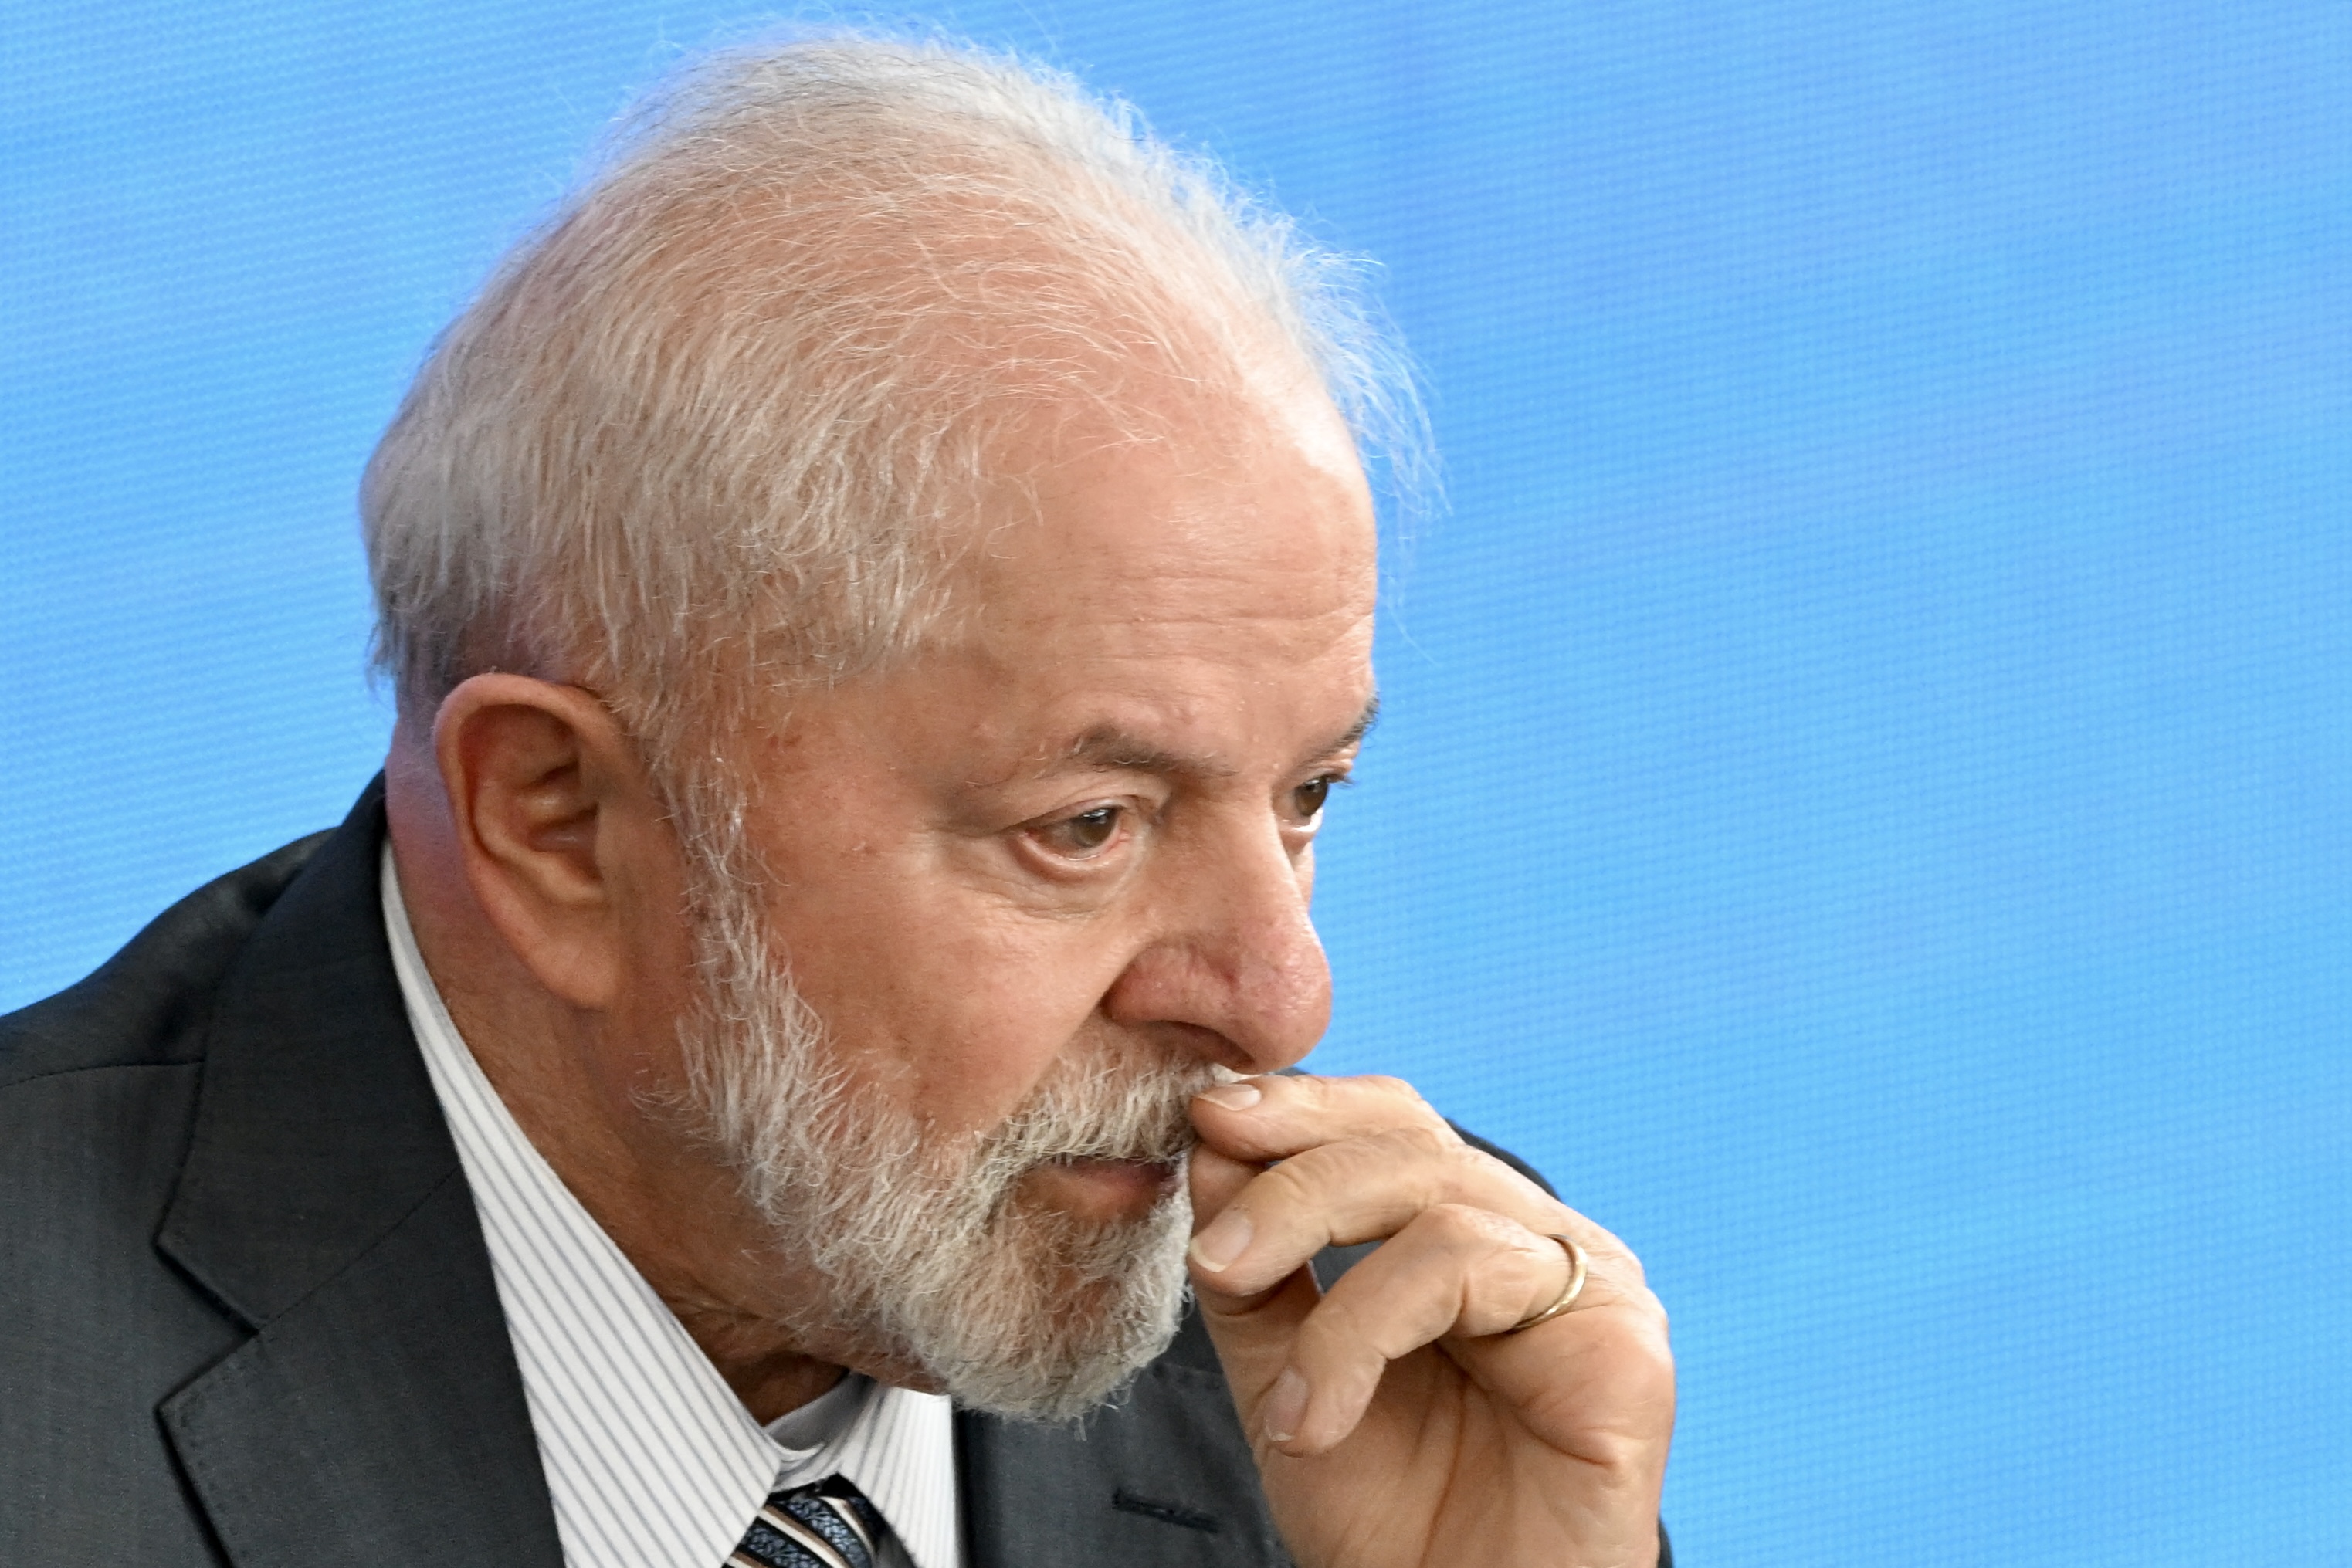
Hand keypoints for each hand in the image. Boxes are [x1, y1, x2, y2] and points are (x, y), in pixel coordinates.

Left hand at [1187, 1073, 1672, 1567]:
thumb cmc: (1390, 1522)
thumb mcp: (1286, 1376)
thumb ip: (1256, 1269)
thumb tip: (1209, 1139)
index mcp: (1476, 1233)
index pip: (1393, 1124)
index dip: (1302, 1107)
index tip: (1204, 1115)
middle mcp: (1540, 1243)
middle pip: (1411, 1143)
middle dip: (1291, 1175)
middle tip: (1212, 1250)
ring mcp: (1591, 1282)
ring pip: (1435, 1195)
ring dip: (1319, 1265)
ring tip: (1264, 1378)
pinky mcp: (1620, 1341)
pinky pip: (1474, 1267)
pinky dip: (1364, 1331)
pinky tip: (1312, 1418)